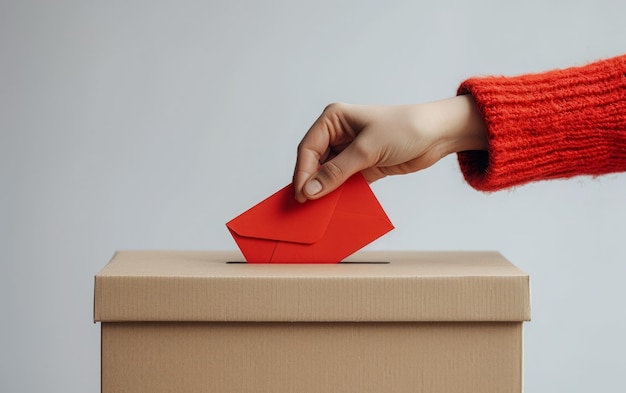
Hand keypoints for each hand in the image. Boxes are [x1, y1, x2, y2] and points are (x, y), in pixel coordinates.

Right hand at [293, 95, 487, 201]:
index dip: (303, 172)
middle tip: (306, 206)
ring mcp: (350, 151)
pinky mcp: (362, 166)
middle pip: (315, 162)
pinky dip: (339, 193)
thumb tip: (311, 190)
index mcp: (334, 119)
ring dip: (324, 190)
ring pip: (328, 174)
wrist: (437, 134)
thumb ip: (338, 171)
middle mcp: (338, 133)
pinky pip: (343, 182)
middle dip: (311, 183)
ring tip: (318, 209)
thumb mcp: (367, 149)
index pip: (308, 148)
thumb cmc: (405, 128)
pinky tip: (335, 205)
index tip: (302, 194)